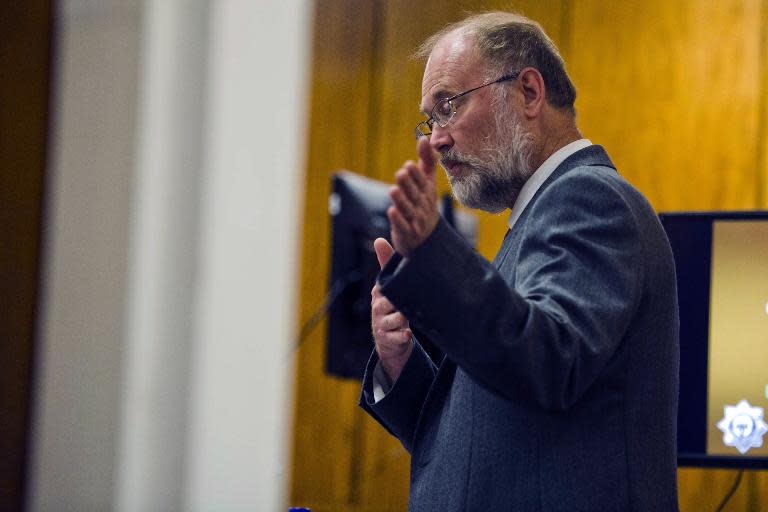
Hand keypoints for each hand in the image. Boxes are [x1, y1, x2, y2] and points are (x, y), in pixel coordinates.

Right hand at [371, 237, 412, 381]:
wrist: (389, 340)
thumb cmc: (391, 308)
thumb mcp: (388, 287)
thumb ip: (386, 264)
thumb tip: (378, 239)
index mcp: (379, 293)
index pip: (384, 286)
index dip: (391, 284)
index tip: (398, 283)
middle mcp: (378, 308)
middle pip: (387, 303)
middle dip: (396, 302)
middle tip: (406, 300)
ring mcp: (382, 324)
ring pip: (392, 320)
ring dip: (400, 319)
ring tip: (406, 317)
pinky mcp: (388, 339)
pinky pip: (395, 337)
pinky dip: (401, 336)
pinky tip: (407, 334)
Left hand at [387, 137, 439, 256]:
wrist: (427, 235)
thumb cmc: (424, 201)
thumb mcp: (427, 181)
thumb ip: (427, 160)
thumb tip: (423, 138)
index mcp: (427, 192)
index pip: (423, 182)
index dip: (416, 174)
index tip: (408, 164)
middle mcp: (423, 206)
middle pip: (415, 195)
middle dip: (408, 185)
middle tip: (400, 174)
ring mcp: (416, 221)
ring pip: (408, 210)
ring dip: (401, 201)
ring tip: (393, 190)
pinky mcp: (408, 233)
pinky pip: (403, 227)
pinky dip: (398, 221)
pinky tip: (391, 212)